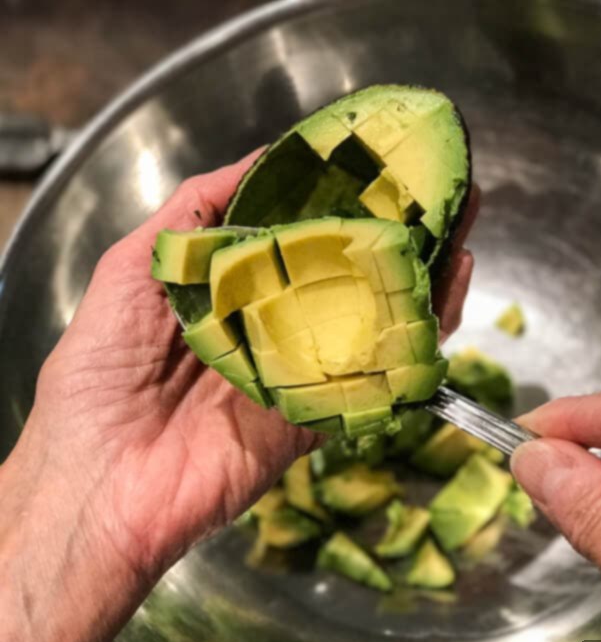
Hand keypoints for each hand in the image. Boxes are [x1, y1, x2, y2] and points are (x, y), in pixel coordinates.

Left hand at [0, 150, 476, 641]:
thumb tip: (260, 159)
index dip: (342, 204)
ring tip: (460, 234)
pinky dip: (417, 343)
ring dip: (422, 280)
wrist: (101, 482)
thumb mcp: (132, 268)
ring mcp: (303, 372)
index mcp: (235, 291)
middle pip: (350, 279)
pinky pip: (378, 378)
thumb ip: (193, 213)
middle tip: (440, 195)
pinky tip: (446, 298)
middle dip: (397, 237)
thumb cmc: (100, 373)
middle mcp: (277, 327)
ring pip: (377, 323)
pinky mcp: (321, 416)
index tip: (379, 169)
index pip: (302, 239)